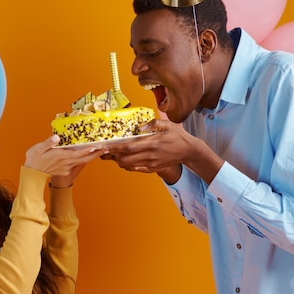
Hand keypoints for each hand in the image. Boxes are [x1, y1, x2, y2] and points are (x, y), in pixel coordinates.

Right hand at [25, 135, 105, 183]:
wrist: (32, 175)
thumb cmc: (34, 160)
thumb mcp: (38, 149)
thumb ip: (48, 143)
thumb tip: (56, 137)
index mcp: (61, 156)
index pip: (77, 153)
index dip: (87, 150)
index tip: (96, 147)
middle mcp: (66, 163)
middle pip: (84, 159)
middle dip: (96, 153)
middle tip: (106, 148)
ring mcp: (67, 167)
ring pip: (83, 162)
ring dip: (92, 156)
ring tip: (101, 150)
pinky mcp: (66, 169)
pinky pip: (78, 163)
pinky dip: (85, 159)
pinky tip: (88, 154)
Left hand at [101, 118, 215, 182]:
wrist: (188, 151)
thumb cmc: (177, 136)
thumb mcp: (167, 125)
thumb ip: (152, 124)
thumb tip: (138, 127)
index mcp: (152, 144)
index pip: (129, 147)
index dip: (116, 148)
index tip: (106, 145)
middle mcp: (150, 156)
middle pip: (125, 159)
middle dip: (113, 156)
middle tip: (105, 150)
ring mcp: (151, 164)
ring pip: (128, 165)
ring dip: (118, 161)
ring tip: (111, 154)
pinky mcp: (152, 169)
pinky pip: (135, 169)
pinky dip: (127, 165)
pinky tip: (122, 159)